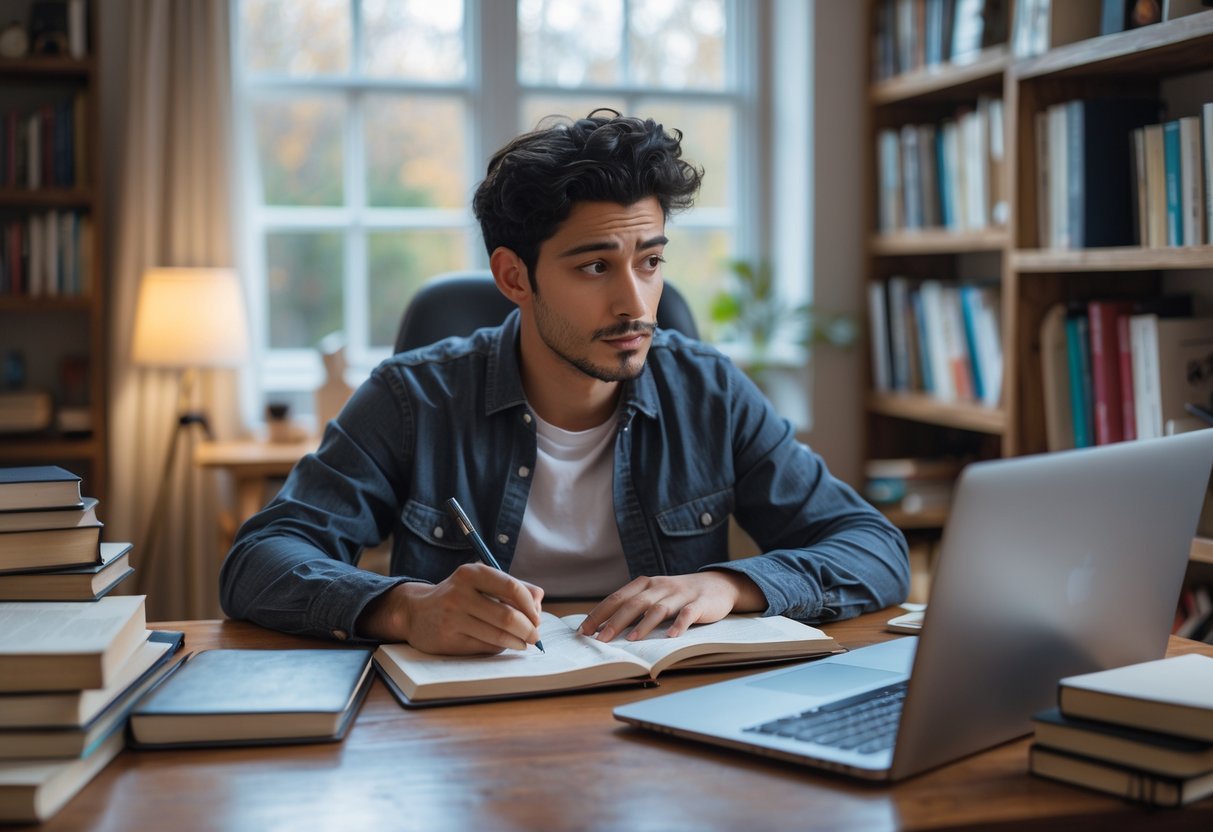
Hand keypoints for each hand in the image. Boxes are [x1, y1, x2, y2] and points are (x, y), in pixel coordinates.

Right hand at [358, 563, 543, 654]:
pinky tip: (503, 645)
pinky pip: (484, 648)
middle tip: (535, 636)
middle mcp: (460, 593)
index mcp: (471, 573)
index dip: (530, 606)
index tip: (537, 617)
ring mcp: (452, 618)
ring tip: (523, 642)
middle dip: (528, 629)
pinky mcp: (448, 640)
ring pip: (497, 636)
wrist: (416, 612)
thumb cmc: (459, 596)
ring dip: (517, 642)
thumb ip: (512, 587)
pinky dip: (500, 649)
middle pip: (507, 616)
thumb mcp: (481, 582)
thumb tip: (539, 600)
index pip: (512, 588)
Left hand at [578, 570, 764, 642]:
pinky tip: (671, 636)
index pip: (617, 598)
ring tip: (630, 641)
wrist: (718, 585)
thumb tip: (604, 627)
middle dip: (615, 622)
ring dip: (643, 625)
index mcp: (645, 584)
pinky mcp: (700, 603)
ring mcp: (680, 594)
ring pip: (658, 609)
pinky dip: (679, 624)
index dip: (599, 613)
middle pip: (634, 604)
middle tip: (600, 640)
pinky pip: (687, 614)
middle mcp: (660, 586)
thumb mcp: (654, 595)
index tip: (584, 630)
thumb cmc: (679, 594)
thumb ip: (633, 606)